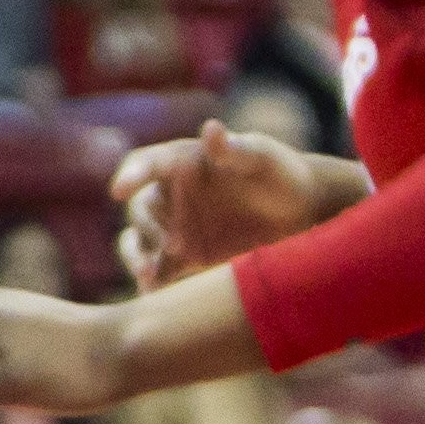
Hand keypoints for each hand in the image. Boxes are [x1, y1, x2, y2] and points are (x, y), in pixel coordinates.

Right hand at [111, 120, 341, 289]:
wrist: (305, 211)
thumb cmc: (282, 173)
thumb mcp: (263, 157)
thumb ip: (235, 148)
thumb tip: (210, 128)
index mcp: (180, 162)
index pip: (145, 164)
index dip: (129, 175)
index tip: (119, 190)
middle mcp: (171, 195)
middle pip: (140, 210)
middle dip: (148, 229)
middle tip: (174, 248)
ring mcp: (175, 228)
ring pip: (138, 241)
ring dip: (137, 257)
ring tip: (150, 276)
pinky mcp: (185, 258)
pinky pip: (157, 270)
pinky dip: (150, 282)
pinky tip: (155, 295)